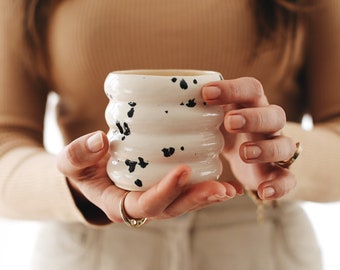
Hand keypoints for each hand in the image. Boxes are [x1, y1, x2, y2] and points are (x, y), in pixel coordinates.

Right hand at [57, 131, 242, 224]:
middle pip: (173, 208)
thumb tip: (99, 139)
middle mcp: (142, 207)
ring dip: (207, 197)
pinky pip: (188, 193)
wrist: (90, 174)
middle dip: (196, 199)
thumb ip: (77, 153)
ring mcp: (156, 200)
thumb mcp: (70, 163)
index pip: (145, 204)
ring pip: (185, 203)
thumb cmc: (82, 169)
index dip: (165, 191)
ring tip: (229, 189)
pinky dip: (208, 190)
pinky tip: (229, 185)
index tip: (183, 170)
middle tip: (219, 188)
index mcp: (120, 205)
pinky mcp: (165, 190)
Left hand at [202, 77, 296, 199]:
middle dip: (253, 117)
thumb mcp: (212, 117)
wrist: (244, 156)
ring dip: (266, 148)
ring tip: (245, 153)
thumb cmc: (224, 130)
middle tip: (230, 122)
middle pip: (274, 114)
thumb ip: (198, 108)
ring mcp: (275, 149)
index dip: (233, 89)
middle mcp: (268, 125)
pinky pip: (289, 179)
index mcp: (251, 106)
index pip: (251, 89)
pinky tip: (263, 191)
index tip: (207, 93)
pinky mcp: (277, 173)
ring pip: (285, 145)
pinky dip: (279, 186)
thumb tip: (166, 99)